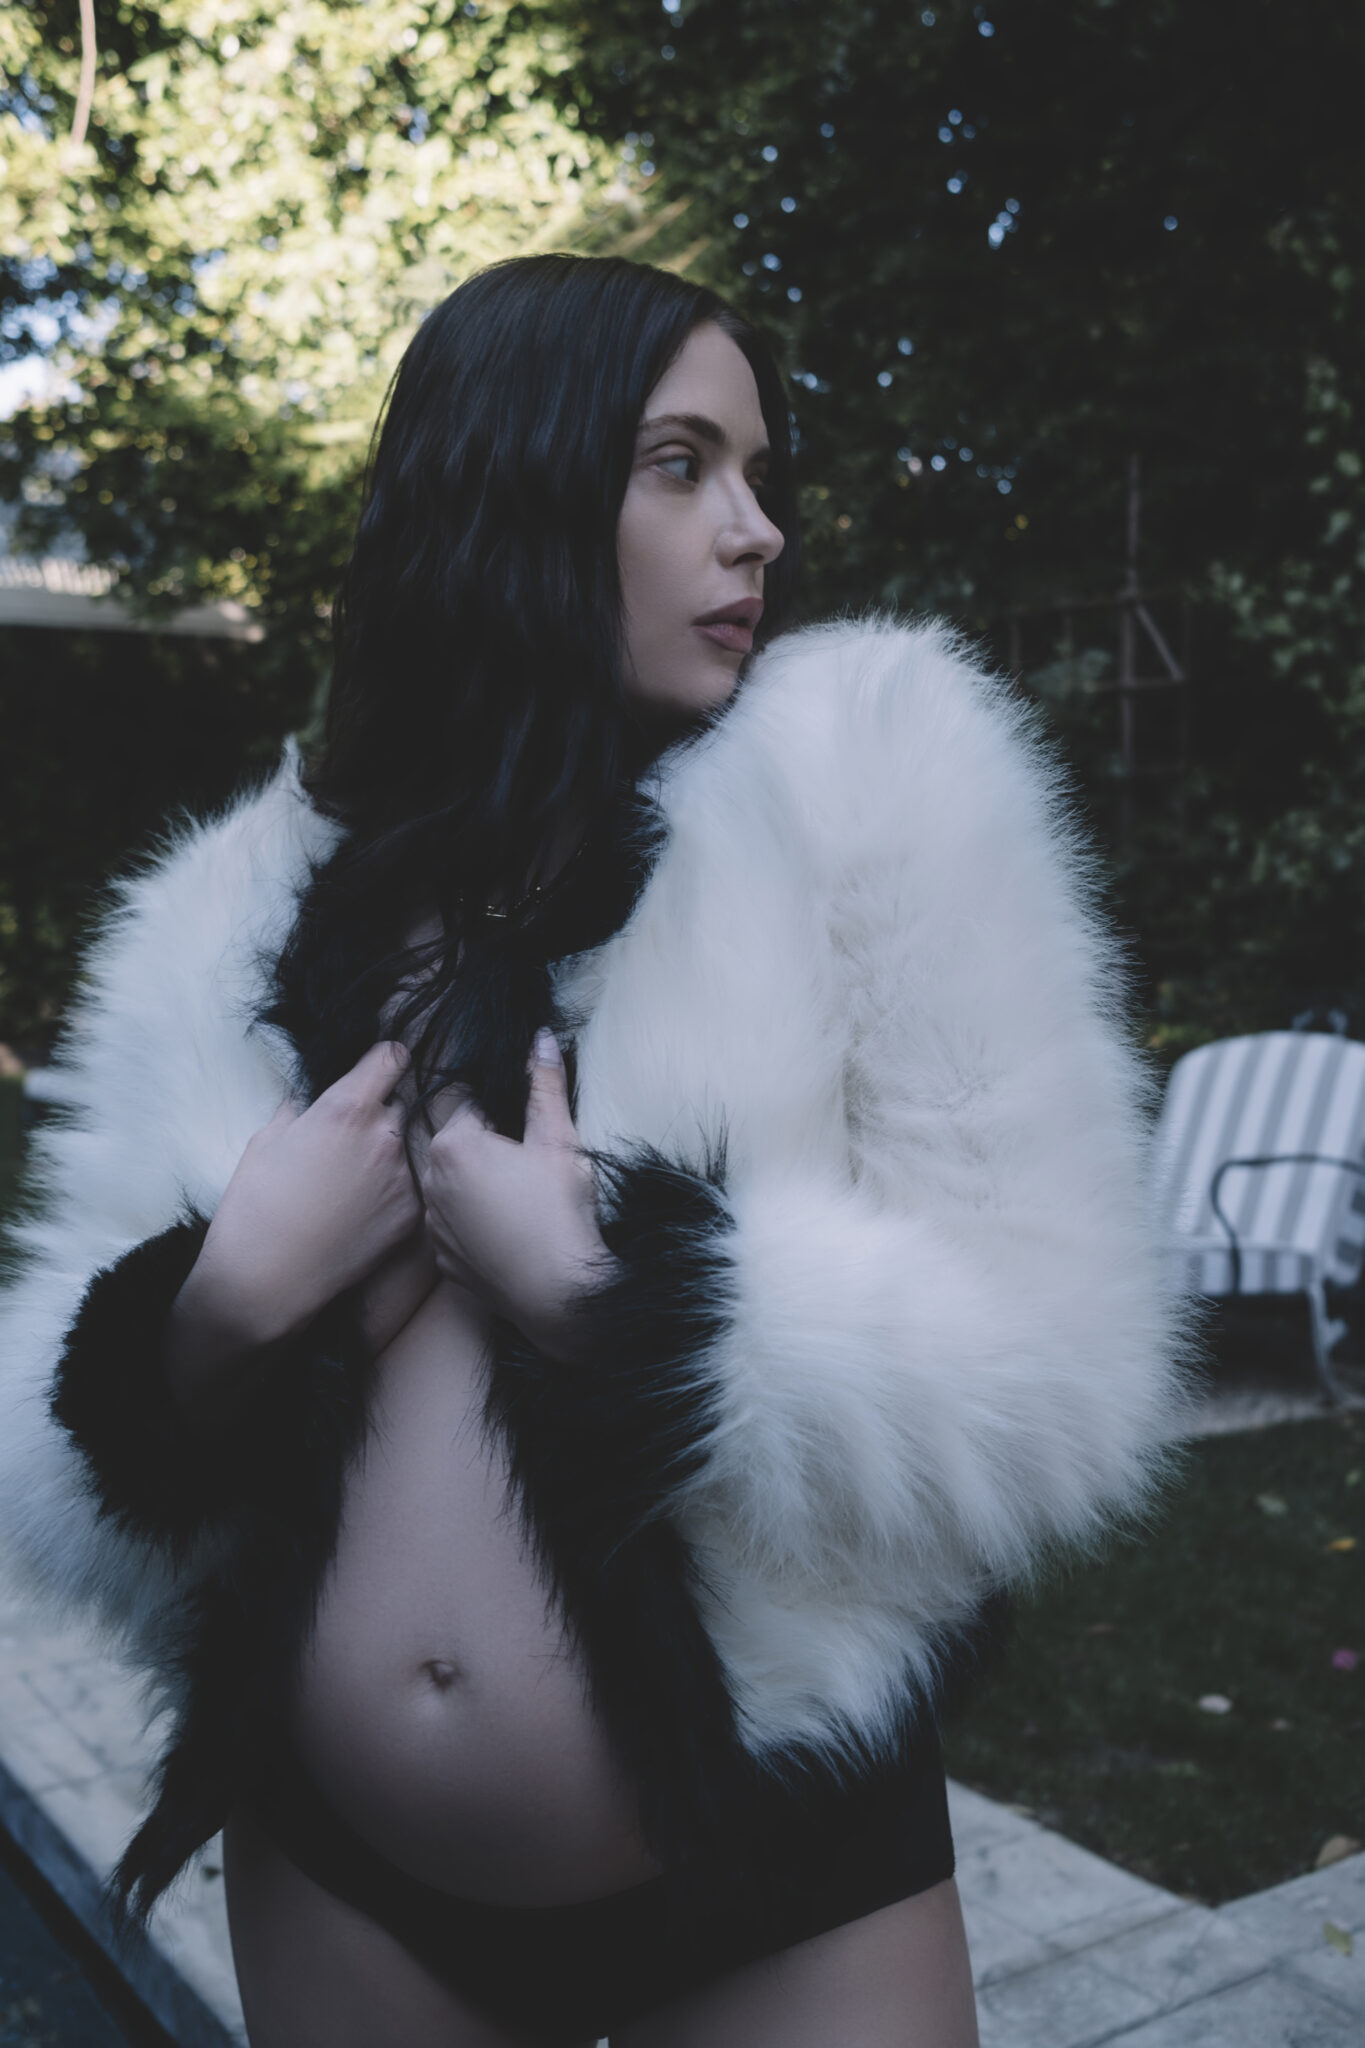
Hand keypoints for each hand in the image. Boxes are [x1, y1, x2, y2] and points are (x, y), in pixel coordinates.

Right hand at [171, 1041, 421, 1393]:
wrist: (266, 1279)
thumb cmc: (254, 1207)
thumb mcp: (265, 1142)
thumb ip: (298, 1111)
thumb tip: (309, 1104)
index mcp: (347, 1108)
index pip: (391, 1057)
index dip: (382, 1060)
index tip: (375, 1070)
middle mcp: (385, 1136)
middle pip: (398, 1105)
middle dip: (379, 1115)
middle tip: (348, 1141)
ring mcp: (404, 1177)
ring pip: (406, 1147)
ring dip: (387, 1155)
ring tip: (351, 1184)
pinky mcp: (410, 1216)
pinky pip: (411, 1187)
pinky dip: (394, 1192)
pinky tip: (362, 1211)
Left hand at [419, 1031, 610, 1358]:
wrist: (559, 1293)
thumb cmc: (560, 1213)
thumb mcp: (560, 1141)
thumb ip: (545, 1085)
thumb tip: (541, 1038)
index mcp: (454, 1144)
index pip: (468, 1104)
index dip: (500, 1113)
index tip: (524, 1132)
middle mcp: (431, 1181)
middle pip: (453, 1143)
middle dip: (483, 1146)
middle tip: (525, 1166)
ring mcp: (433, 1224)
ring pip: (450, 1185)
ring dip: (474, 1184)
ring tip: (517, 1199)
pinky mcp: (442, 1259)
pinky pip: (452, 1226)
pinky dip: (472, 1224)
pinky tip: (505, 1230)